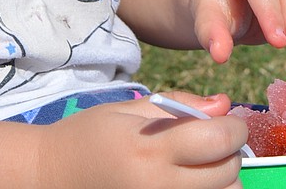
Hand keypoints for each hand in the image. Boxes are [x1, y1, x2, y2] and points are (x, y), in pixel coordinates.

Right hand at [35, 93, 247, 188]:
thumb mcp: (129, 108)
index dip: (233, 127)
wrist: (53, 176)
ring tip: (201, 163)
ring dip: (222, 179)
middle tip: (214, 140)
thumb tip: (223, 105)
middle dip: (230, 153)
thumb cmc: (90, 136)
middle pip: (226, 175)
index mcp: (149, 149)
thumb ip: (179, 106)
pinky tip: (189, 180)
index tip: (228, 120)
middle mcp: (158, 186)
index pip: (215, 141)